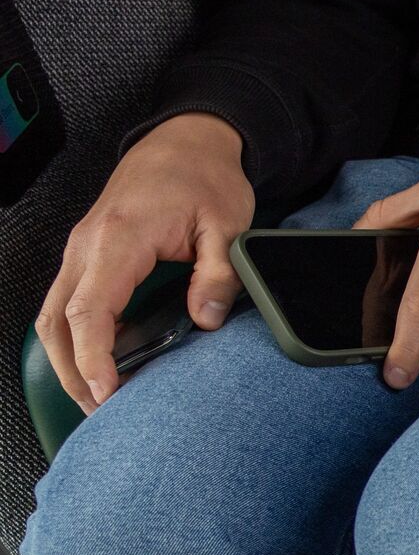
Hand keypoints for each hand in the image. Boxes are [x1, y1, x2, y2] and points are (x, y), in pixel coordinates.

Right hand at [38, 113, 253, 413]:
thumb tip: (205, 319)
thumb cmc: (205, 178)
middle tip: (103, 413)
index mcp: (118, 238)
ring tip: (101, 399)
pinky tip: (104, 365)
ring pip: (53, 314)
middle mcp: (87, 245)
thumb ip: (218, 274)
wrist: (186, 141)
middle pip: (56, 321)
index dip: (94, 359)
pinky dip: (77, 338)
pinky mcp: (88, 254)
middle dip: (73, 372)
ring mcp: (82, 249)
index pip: (88, 310)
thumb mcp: (229, 225)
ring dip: (70, 360)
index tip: (107, 395)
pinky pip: (68, 302)